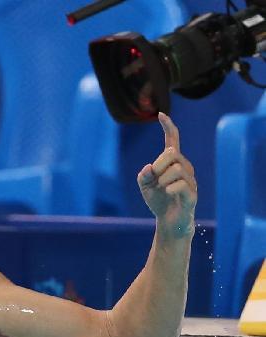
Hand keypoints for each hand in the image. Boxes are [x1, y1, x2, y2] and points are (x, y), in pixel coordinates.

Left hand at [137, 113, 196, 239]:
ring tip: (162, 189)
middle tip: (154, 178)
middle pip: (172, 153)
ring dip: (162, 179)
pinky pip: (181, 185)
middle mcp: (185, 168)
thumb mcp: (145, 187)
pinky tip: (168, 194)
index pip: (172, 141)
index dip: (168, 128)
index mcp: (173, 163)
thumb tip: (148, 167)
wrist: (169, 222)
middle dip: (159, 164)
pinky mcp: (192, 194)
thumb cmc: (159, 201)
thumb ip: (143, 176)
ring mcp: (190, 180)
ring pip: (176, 169)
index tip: (161, 114)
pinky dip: (169, 189)